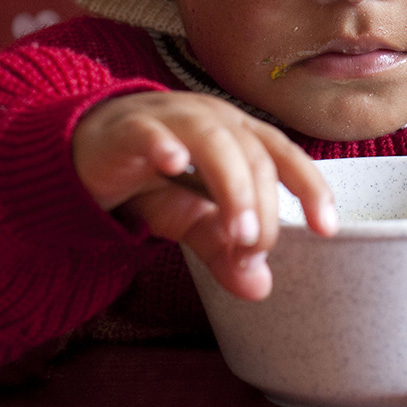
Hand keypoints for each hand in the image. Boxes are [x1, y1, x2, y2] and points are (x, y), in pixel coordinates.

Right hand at [72, 90, 336, 299]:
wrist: (81, 153)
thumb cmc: (146, 177)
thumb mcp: (188, 217)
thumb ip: (221, 246)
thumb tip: (259, 287)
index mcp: (236, 135)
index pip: (283, 155)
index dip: (309, 187)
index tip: (326, 228)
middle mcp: (212, 119)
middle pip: (253, 155)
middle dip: (262, 207)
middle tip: (253, 251)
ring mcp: (170, 118)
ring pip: (214, 141)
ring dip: (232, 186)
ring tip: (237, 231)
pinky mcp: (126, 129)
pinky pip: (149, 132)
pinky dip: (164, 145)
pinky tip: (173, 164)